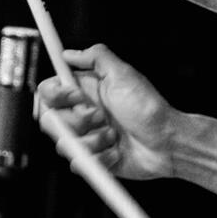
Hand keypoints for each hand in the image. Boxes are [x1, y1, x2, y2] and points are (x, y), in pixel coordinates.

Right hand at [35, 44, 178, 179]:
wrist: (166, 143)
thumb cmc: (149, 108)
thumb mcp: (124, 74)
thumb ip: (96, 57)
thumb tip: (69, 53)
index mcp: (85, 92)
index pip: (50, 91)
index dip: (56, 94)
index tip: (76, 96)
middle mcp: (83, 115)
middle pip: (50, 120)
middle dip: (76, 120)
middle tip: (99, 116)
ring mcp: (87, 138)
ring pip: (64, 144)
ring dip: (91, 140)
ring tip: (113, 134)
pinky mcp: (93, 160)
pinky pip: (79, 164)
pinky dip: (100, 158)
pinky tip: (116, 150)